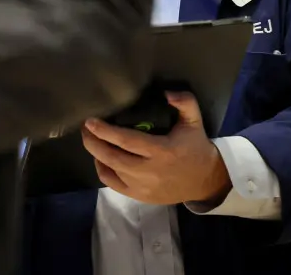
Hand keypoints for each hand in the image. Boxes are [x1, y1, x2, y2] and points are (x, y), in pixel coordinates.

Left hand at [82, 92, 231, 205]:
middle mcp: (149, 171)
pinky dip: (103, 171)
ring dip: (96, 155)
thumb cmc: (195, 147)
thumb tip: (166, 93)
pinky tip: (101, 159)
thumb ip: (185, 102)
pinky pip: (113, 184)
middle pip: (112, 157)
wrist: (205, 181)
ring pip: (110, 171)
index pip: (126, 140)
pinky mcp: (140, 197)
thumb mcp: (194, 121)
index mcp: (161, 151)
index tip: (90, 121)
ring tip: (91, 140)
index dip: (105, 131)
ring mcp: (143, 187)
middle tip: (85, 129)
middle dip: (93, 142)